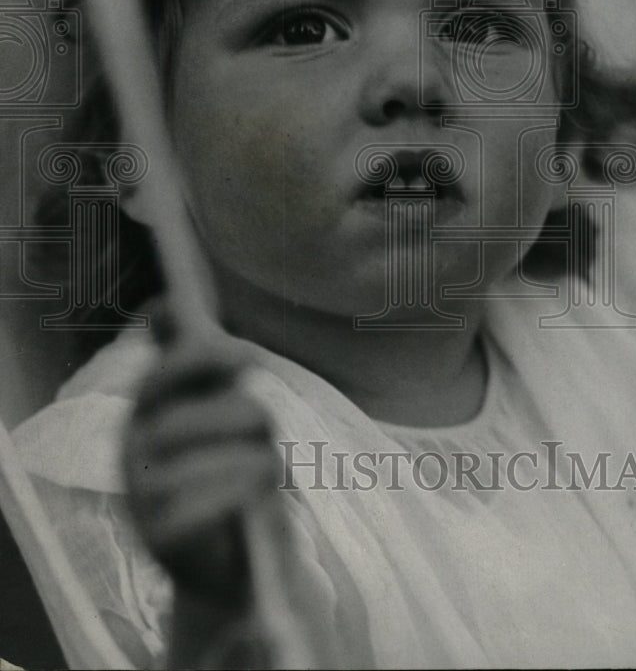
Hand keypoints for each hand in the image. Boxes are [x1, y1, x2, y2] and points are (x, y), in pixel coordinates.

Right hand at [122, 313, 277, 600]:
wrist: (222, 568)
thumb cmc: (223, 475)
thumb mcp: (213, 416)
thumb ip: (197, 368)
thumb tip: (166, 302)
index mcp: (145, 414)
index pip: (161, 376)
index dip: (197, 360)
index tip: (243, 356)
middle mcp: (134, 451)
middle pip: (195, 418)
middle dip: (246, 418)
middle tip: (265, 431)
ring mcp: (143, 497)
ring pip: (216, 460)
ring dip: (257, 463)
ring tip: (262, 475)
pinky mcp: (162, 537)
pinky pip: (217, 502)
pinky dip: (246, 498)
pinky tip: (251, 504)